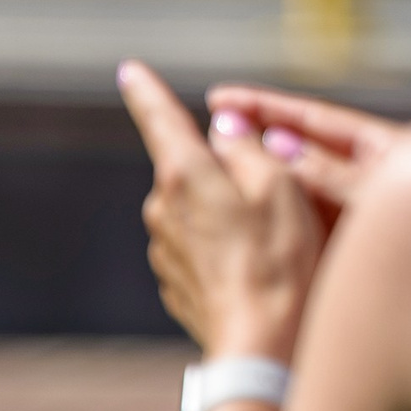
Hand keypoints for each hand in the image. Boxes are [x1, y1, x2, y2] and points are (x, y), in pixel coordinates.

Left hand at [119, 61, 322, 359]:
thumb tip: (225, 126)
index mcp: (186, 174)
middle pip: (191, 167)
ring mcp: (165, 247)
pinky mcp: (176, 279)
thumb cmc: (280, 258)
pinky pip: (201, 245)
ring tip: (274, 236)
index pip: (159, 119)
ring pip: (198, 208)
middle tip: (276, 189)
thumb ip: (249, 146)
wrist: (260, 342)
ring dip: (228, 210)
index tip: (130, 69)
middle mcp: (163, 207)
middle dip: (224, 167)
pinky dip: (226, 245)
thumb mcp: (281, 184)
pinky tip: (257, 265)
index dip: (146, 91)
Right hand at [204, 83, 401, 229]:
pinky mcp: (358, 239)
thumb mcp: (379, 191)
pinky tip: (251, 220)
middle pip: (305, 148)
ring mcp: (363, 205)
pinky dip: (283, 215)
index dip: (268, 108)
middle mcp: (371, 172)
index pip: (315, 119)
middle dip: (260, 139)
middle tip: (211, 132)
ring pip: (304, 186)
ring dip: (267, 179)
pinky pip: (311, 220)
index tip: (223, 98)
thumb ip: (333, 172)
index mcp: (383, 148)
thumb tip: (282, 146)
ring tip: (219, 171)